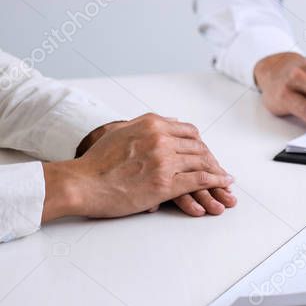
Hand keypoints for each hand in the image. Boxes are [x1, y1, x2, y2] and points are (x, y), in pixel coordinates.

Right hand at [42, 114, 235, 221]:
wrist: (81, 184)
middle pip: (198, 147)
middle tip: (219, 168)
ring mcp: (164, 161)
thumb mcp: (121, 131)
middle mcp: (161, 139)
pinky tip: (223, 183)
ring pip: (202, 162)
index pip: (189, 132)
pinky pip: (199, 180)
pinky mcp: (165, 184)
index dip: (200, 144)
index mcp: (152, 124)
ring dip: (217, 171)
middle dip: (211, 159)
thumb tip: (171, 121)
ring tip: (225, 178)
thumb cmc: (97, 162)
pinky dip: (215, 181)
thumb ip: (146, 124)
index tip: (205, 153)